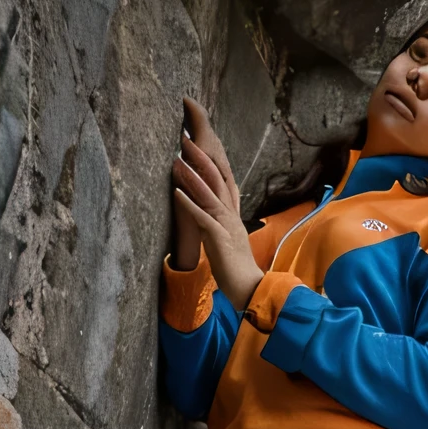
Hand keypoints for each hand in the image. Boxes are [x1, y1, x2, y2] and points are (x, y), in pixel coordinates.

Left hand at [171, 98, 263, 308]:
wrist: (251, 290)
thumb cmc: (237, 270)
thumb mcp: (227, 241)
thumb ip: (219, 226)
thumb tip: (209, 216)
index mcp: (232, 216)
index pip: (223, 182)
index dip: (210, 163)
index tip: (197, 146)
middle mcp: (231, 216)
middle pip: (216, 180)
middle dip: (200, 159)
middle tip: (185, 138)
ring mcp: (227, 226)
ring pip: (209, 194)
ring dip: (192, 176)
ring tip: (177, 158)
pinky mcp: (220, 239)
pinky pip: (203, 217)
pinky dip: (189, 203)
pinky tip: (176, 192)